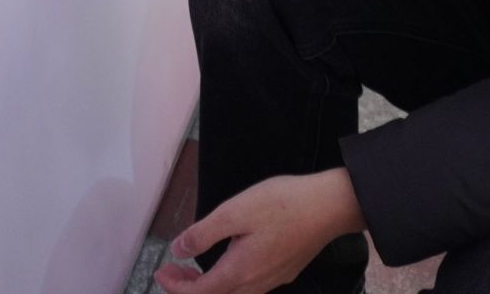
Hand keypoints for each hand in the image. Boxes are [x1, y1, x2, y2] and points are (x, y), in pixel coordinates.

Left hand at [155, 171, 366, 293]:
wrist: (328, 207)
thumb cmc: (283, 204)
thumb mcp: (234, 212)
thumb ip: (203, 233)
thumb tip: (178, 250)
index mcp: (240, 271)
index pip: (200, 293)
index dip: (176, 287)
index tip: (161, 273)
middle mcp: (256, 283)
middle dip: (189, 288)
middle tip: (170, 271)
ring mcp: (272, 279)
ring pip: (233, 293)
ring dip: (208, 285)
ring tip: (192, 268)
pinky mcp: (283, 271)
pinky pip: (249, 286)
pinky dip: (227, 280)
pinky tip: (226, 261)